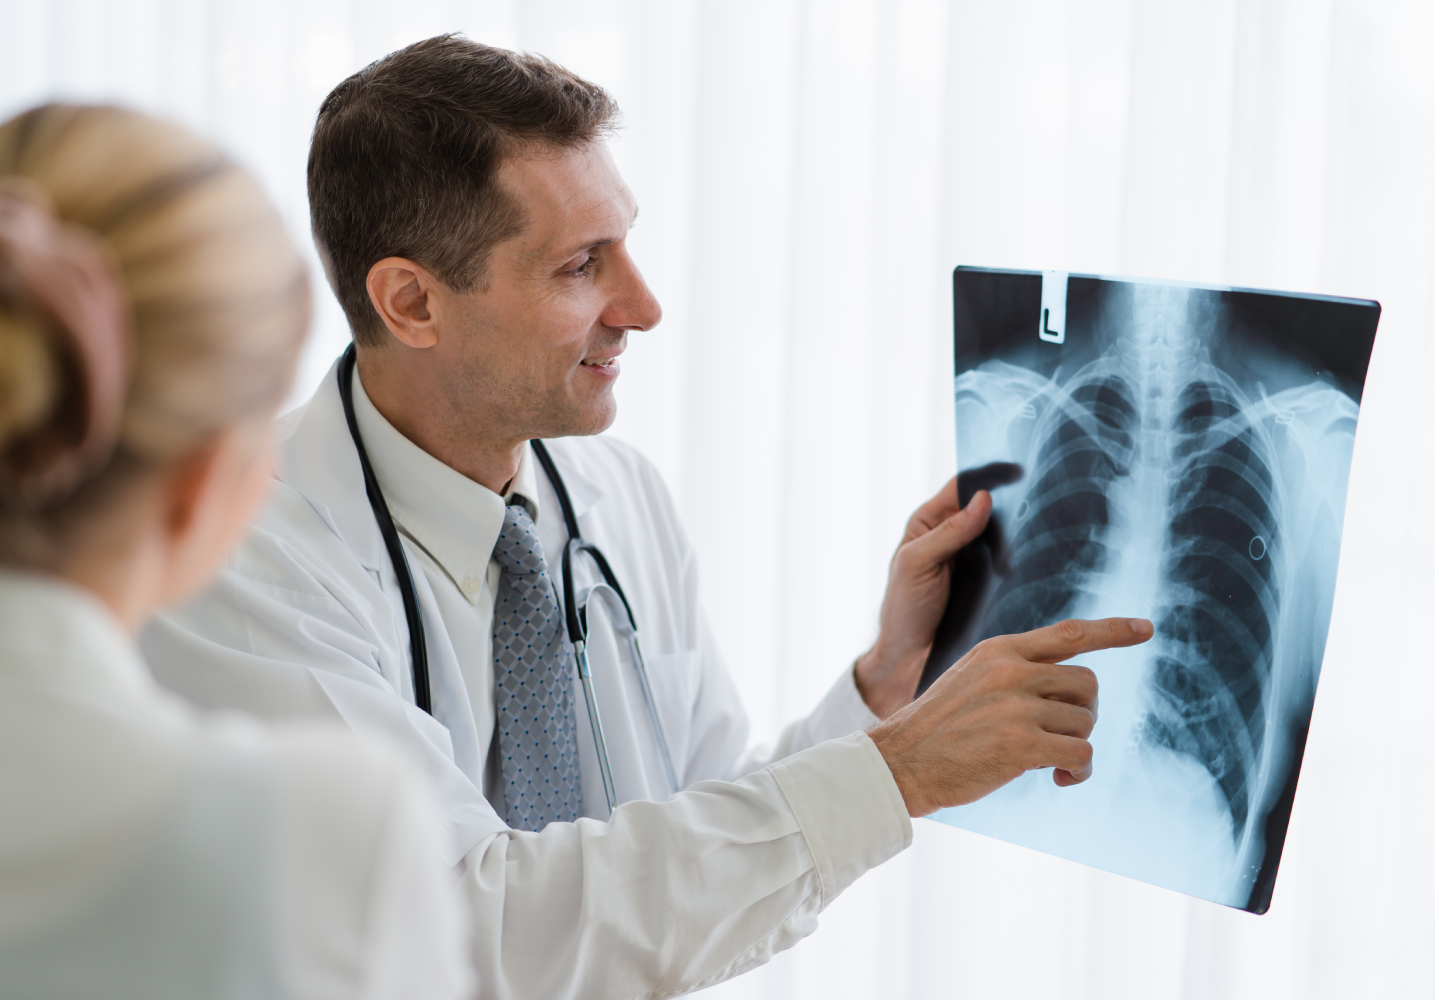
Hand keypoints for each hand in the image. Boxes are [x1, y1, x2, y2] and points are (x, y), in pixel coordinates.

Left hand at [854, 467, 1018, 718]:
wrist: (907, 661)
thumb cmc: (902, 609)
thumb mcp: (916, 564)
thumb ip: (948, 532)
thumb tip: (984, 499)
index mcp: (931, 521)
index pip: (964, 485)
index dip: (990, 473)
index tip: (1019, 469)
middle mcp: (955, 537)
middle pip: (991, 510)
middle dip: (1014, 506)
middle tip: (1040, 506)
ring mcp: (974, 563)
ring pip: (1005, 539)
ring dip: (1023, 539)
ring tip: (1044, 539)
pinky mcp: (990, 587)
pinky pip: (1012, 569)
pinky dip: (1025, 567)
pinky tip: (1041, 569)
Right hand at [867, 617, 1152, 817]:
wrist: (900, 761)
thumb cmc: (938, 727)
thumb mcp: (971, 678)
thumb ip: (1014, 671)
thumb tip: (1069, 687)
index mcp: (999, 650)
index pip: (1069, 633)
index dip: (1113, 631)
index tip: (1146, 628)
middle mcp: (1011, 672)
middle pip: (1086, 683)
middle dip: (1082, 712)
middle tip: (1060, 734)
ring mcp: (1016, 707)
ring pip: (1085, 722)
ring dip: (1075, 745)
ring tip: (1049, 761)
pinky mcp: (1021, 745)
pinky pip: (1080, 754)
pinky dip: (1077, 771)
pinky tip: (1057, 779)